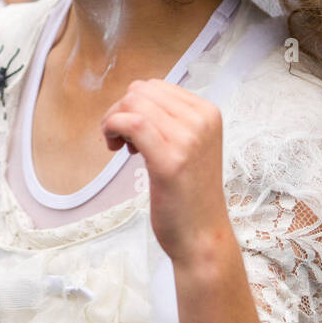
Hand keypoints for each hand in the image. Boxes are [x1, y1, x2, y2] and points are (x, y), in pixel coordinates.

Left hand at [100, 79, 232, 268]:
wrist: (201, 236)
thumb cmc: (189, 194)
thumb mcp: (190, 145)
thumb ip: (170, 120)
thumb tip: (134, 99)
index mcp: (208, 113)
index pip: (156, 86)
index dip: (134, 104)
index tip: (132, 131)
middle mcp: (202, 121)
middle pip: (141, 91)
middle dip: (121, 110)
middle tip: (122, 140)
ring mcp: (188, 139)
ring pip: (133, 104)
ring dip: (114, 121)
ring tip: (120, 147)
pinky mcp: (170, 160)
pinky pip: (133, 123)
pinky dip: (113, 128)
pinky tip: (115, 148)